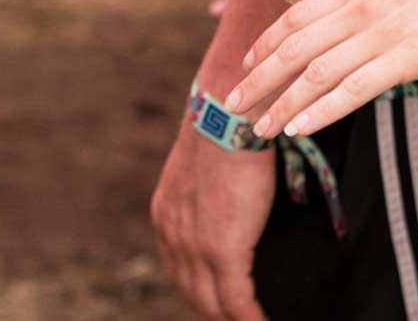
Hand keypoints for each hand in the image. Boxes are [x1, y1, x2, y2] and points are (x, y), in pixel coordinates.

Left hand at [151, 119, 274, 320]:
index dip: (198, 289)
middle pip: (192, 292)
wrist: (226, 117)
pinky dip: (249, 317)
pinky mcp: (224, 250)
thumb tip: (224, 195)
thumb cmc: (224, 129)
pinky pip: (237, 300)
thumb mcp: (203, 165)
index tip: (215, 298)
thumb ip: (206, 191)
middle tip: (235, 316)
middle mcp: (174, 237)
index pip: (179, 268)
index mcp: (168, 216)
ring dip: (231, 317)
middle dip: (213, 309)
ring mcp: (197, 247)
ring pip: (212, 302)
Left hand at [224, 0, 417, 138]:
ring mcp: (379, 34)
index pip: (296, 17)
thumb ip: (364, 2)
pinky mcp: (404, 59)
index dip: (266, 43)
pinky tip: (299, 127)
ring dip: (282, 103)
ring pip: (316, 73)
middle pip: (294, 48)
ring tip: (260, 128)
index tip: (248, 63)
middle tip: (234, 102)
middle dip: (259, 78)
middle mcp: (358, 9)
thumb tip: (341, 25)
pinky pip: (352, 89)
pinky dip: (321, 110)